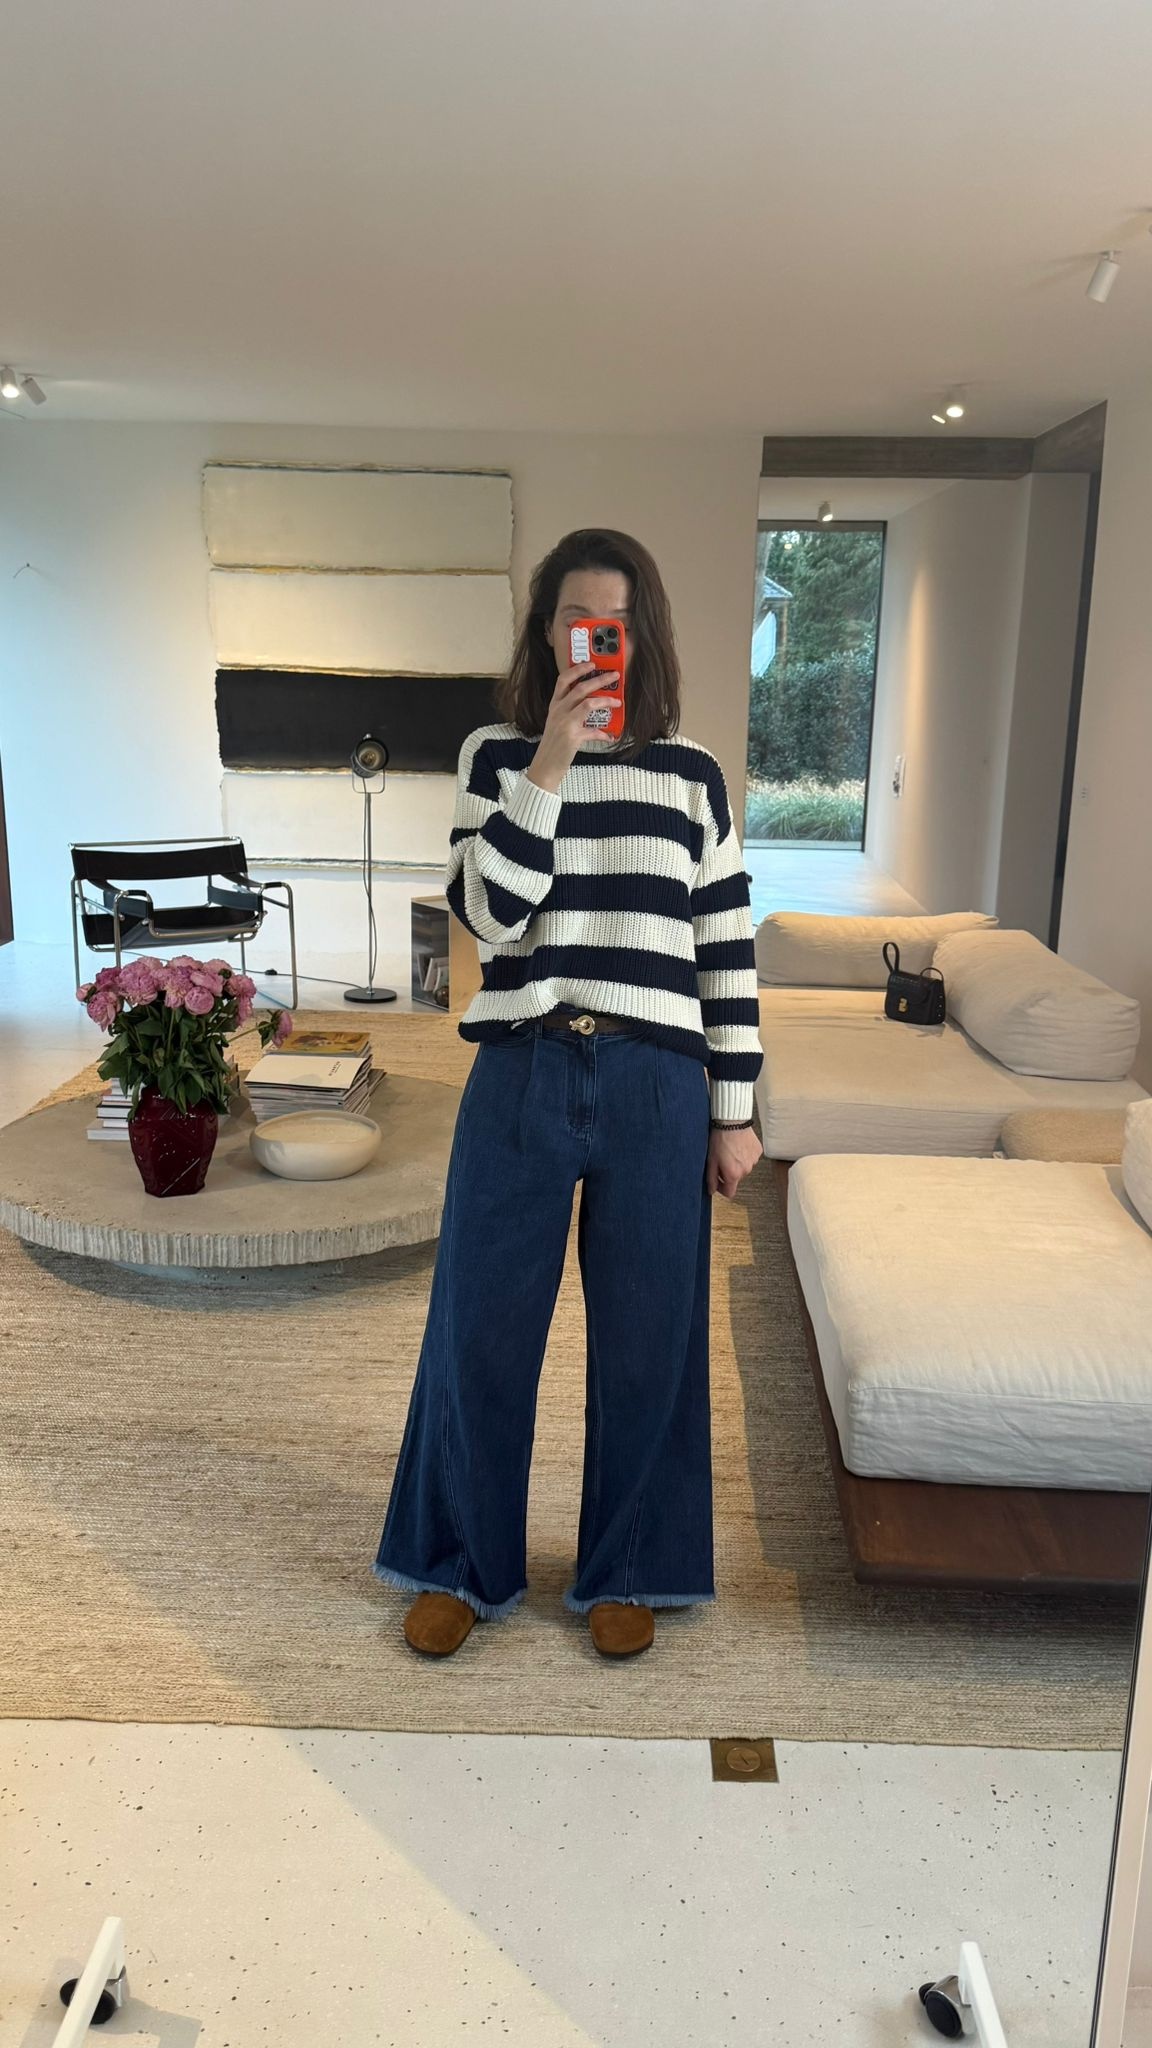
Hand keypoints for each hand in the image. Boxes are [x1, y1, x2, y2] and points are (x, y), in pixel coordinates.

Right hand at [526, 663, 620, 791]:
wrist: (544, 766)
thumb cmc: (553, 745)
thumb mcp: (557, 723)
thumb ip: (570, 711)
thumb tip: (592, 703)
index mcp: (554, 706)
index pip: (563, 680)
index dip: (577, 669)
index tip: (591, 664)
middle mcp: (558, 711)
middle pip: (580, 688)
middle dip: (599, 679)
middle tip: (613, 676)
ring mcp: (565, 723)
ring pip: (588, 704)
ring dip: (605, 700)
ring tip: (617, 701)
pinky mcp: (572, 737)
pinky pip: (593, 731)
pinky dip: (603, 733)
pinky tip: (609, 735)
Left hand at [706, 1124, 762, 1199]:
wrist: (732, 1121)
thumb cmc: (719, 1139)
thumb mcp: (711, 1160)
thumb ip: (711, 1178)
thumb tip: (711, 1191)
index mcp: (733, 1175)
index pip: (730, 1193)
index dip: (722, 1188)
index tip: (717, 1179)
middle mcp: (746, 1170)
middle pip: (736, 1178)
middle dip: (729, 1172)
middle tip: (721, 1158)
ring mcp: (754, 1161)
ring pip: (744, 1168)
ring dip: (737, 1163)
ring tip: (730, 1150)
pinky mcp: (758, 1152)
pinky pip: (750, 1158)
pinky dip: (745, 1154)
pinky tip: (738, 1145)